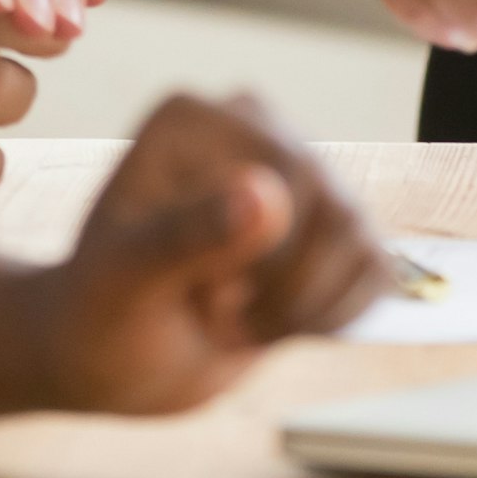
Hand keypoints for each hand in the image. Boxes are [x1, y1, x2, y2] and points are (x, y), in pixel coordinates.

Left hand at [29, 93, 389, 414]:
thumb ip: (190, 234)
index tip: (203, 296)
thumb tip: (268, 192)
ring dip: (307, 307)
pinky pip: (375, 267)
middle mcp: (252, 128)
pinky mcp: (323, 229)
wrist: (110, 358)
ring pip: (359, 236)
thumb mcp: (127, 279)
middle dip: (284, 288)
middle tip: (217, 317)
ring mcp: (295, 177)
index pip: (284, 169)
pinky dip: (335, 316)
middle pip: (330, 205)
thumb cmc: (101, 311)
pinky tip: (277, 327)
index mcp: (193, 118)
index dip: (263, 253)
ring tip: (240, 326)